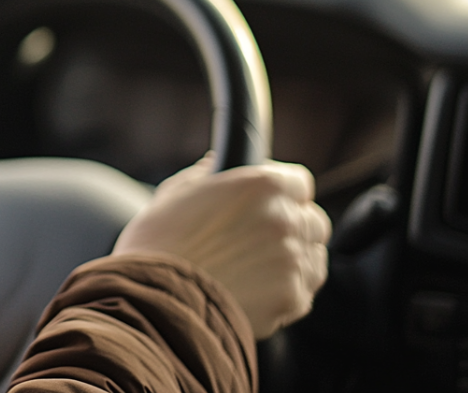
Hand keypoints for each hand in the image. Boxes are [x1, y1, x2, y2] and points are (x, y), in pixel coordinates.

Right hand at [113, 153, 330, 338]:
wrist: (153, 302)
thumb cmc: (157, 244)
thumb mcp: (174, 193)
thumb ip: (207, 175)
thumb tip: (218, 165)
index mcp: (260, 185)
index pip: (299, 182)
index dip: (282, 191)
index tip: (267, 201)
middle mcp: (284, 220)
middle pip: (313, 219)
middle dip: (292, 225)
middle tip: (260, 236)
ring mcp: (292, 262)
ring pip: (314, 255)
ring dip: (295, 257)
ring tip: (258, 266)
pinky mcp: (292, 299)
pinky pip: (305, 290)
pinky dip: (288, 289)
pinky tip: (257, 288)